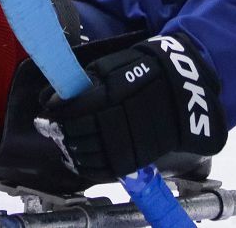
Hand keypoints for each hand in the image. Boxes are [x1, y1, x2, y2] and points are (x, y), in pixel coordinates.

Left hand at [37, 33, 226, 180]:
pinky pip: (103, 170)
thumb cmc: (149, 70)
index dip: (57, 111)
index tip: (47, 109)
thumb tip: (49, 97)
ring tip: (64, 140)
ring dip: (70, 148)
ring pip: (88, 153)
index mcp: (117, 92)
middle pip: (78, 132)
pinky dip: (85, 166)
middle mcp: (123, 119)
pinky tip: (78, 157)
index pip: (76, 108)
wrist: (188, 90)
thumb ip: (85, 81)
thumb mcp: (118, 64)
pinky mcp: (136, 159)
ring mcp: (130, 142)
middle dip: (60, 130)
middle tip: (50, 125)